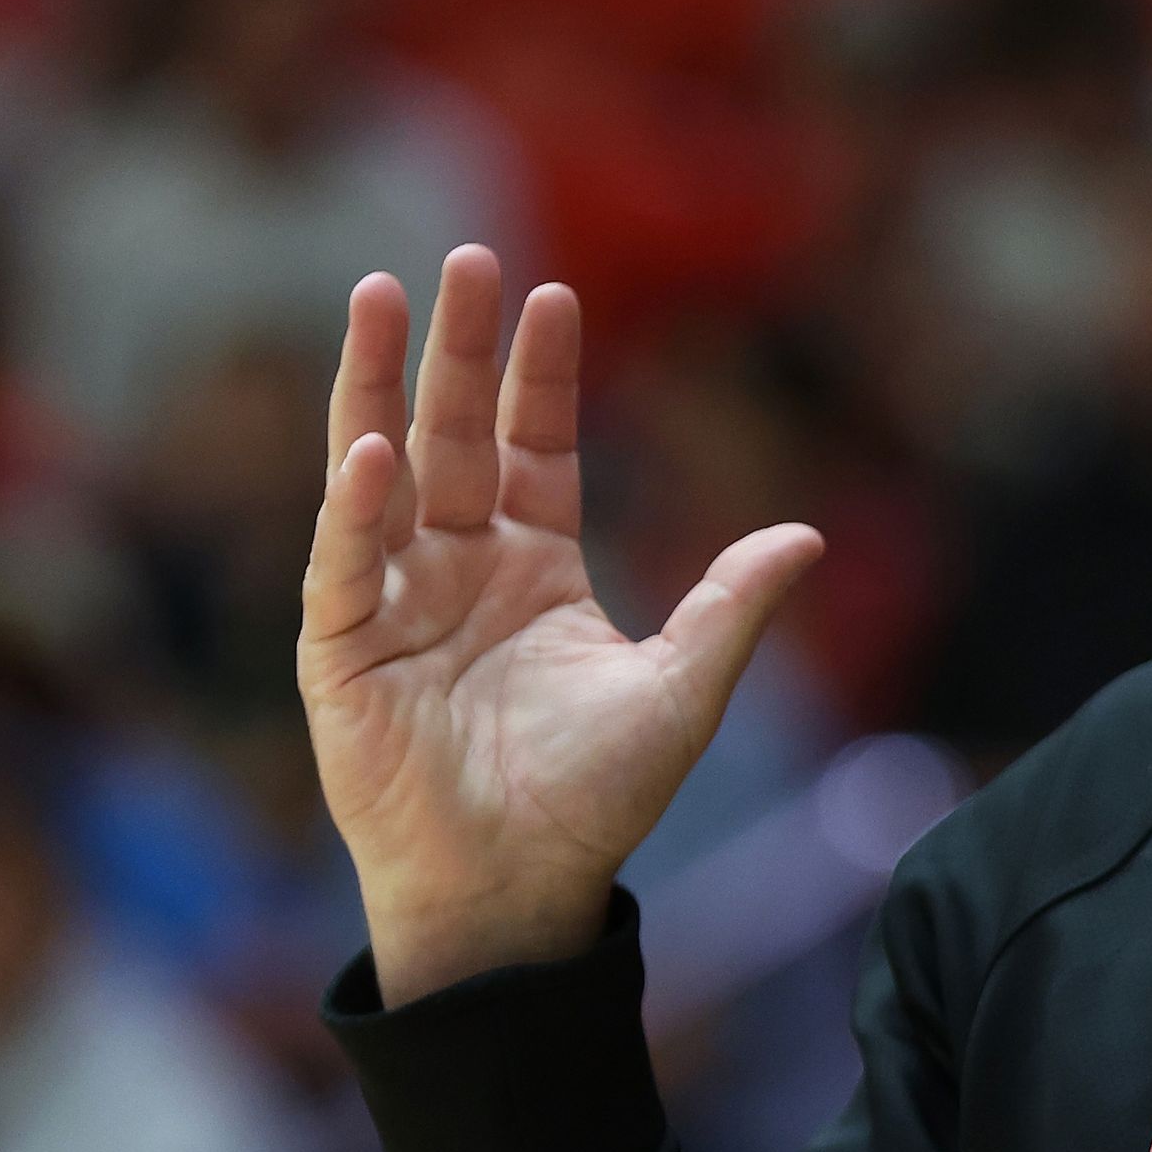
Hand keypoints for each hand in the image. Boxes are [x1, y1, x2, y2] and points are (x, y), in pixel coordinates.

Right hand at [298, 246, 820, 1005]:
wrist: (519, 893)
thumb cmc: (592, 802)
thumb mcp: (680, 693)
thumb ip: (732, 608)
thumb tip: (810, 536)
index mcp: (535, 568)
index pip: (535, 445)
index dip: (542, 373)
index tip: (557, 295)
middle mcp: (457, 568)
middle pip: (456, 432)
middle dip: (460, 348)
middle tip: (464, 257)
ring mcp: (394, 602)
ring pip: (380, 471)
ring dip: (375, 386)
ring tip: (376, 295)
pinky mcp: (342, 653)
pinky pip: (348, 563)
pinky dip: (356, 508)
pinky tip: (373, 448)